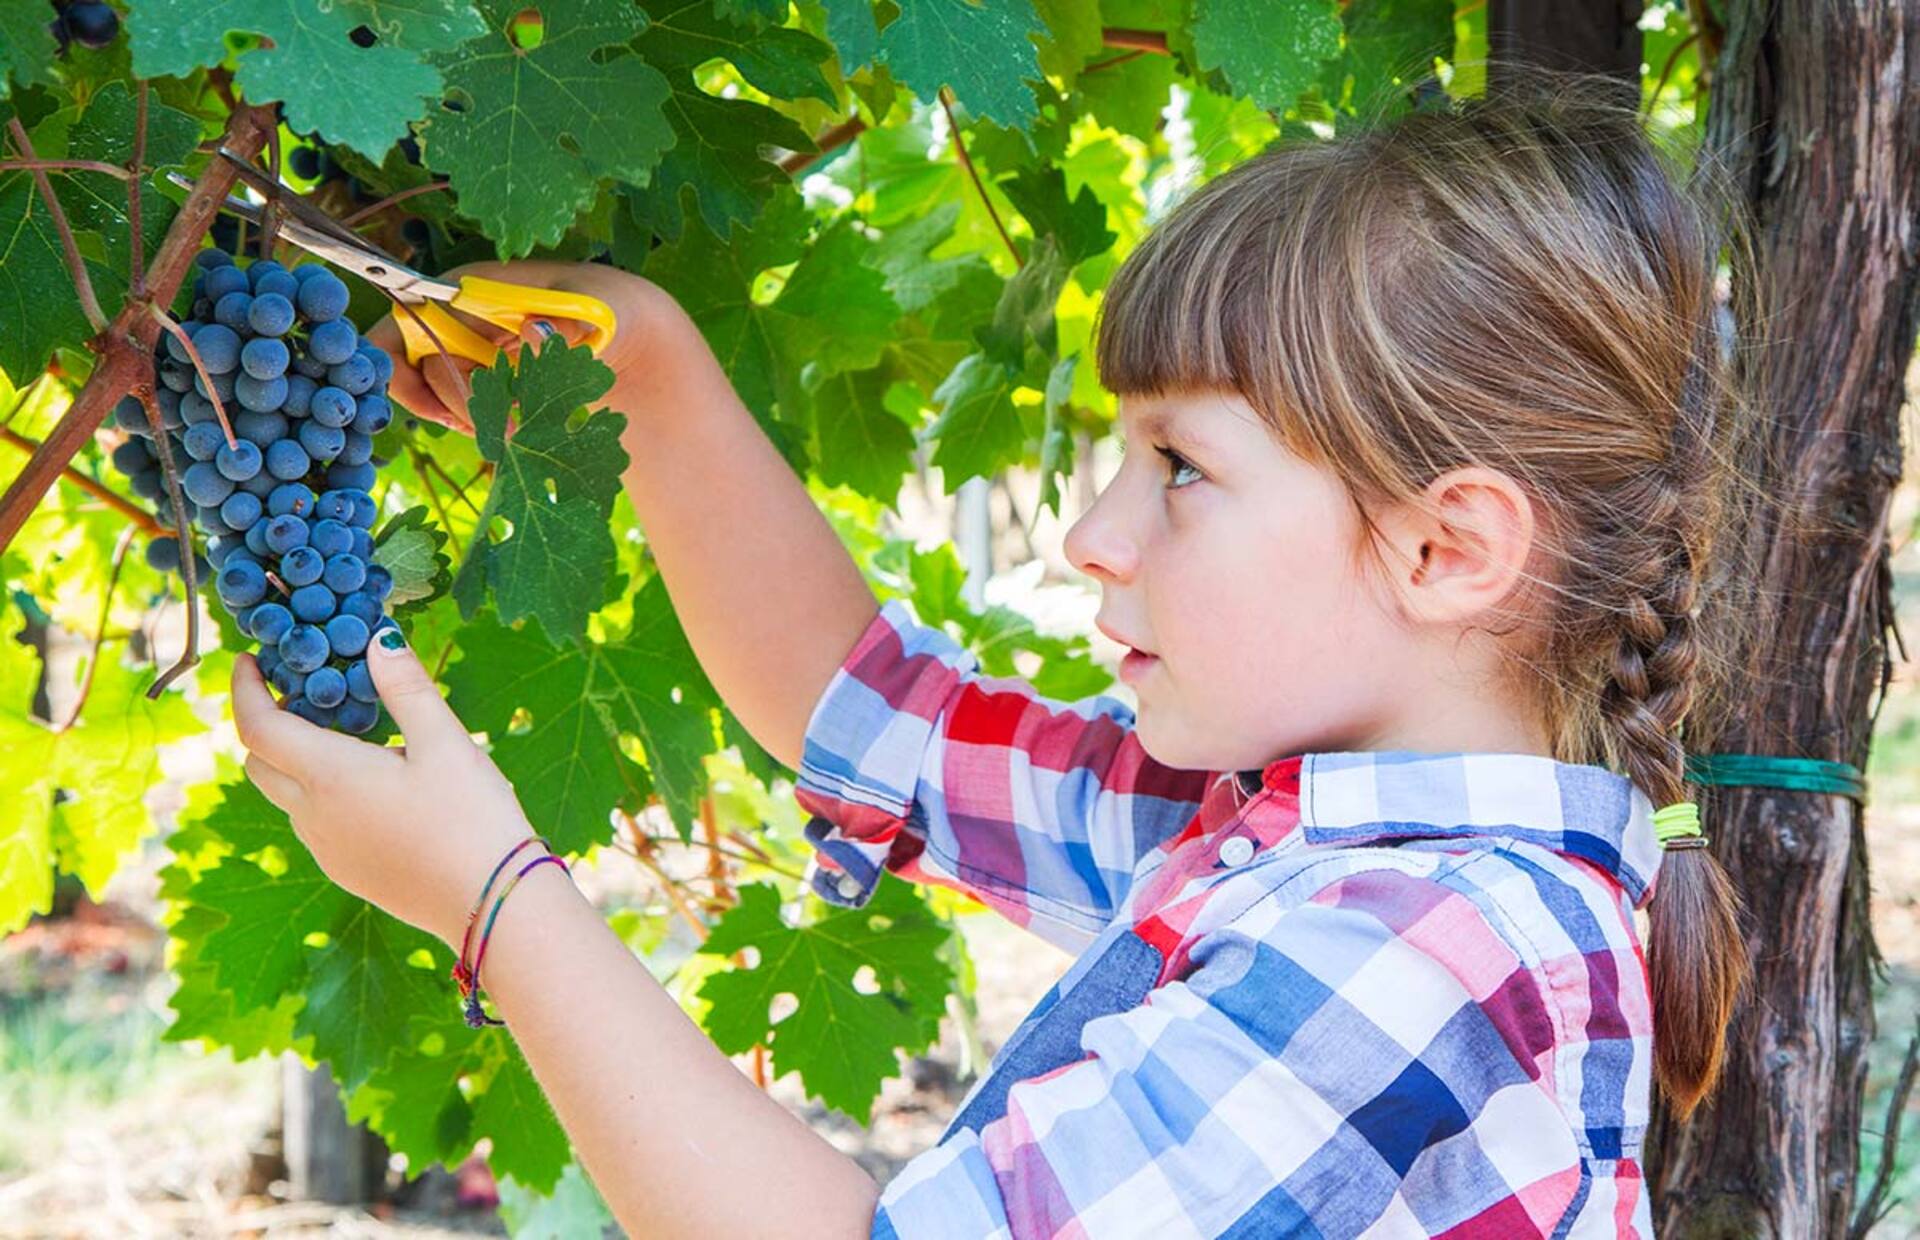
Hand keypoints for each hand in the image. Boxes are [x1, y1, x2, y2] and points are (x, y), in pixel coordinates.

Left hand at [230, 628, 540, 952]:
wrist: (492, 905)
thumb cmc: (472, 819)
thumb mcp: (446, 743)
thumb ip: (406, 688)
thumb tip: (377, 637)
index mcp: (329, 777)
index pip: (257, 727)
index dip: (243, 690)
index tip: (248, 660)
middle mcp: (314, 816)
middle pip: (259, 763)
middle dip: (266, 724)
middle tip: (303, 694)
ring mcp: (327, 850)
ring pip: (287, 795)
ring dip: (297, 761)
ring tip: (350, 737)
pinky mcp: (348, 872)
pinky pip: (315, 824)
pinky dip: (322, 793)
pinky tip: (376, 786)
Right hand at [363, 260, 673, 433]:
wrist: (626, 335)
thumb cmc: (609, 309)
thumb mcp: (596, 312)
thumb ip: (566, 323)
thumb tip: (531, 331)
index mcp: (468, 288)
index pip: (402, 323)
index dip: (406, 371)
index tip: (447, 410)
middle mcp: (455, 316)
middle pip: (414, 366)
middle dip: (451, 405)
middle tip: (501, 429)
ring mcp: (465, 346)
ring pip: (436, 391)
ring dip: (467, 418)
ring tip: (513, 431)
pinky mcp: (480, 374)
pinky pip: (458, 405)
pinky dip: (478, 423)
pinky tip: (509, 429)